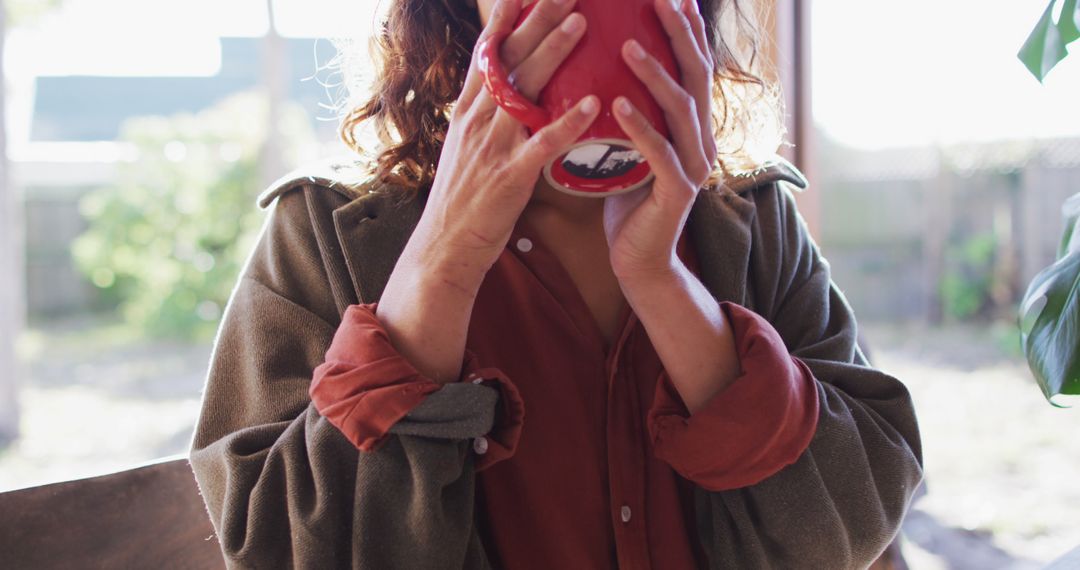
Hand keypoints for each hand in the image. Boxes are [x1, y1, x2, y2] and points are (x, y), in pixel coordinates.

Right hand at [414, 0, 599, 289]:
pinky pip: (542, 144)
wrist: (445, 247)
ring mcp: (492, 146)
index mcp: (469, 110)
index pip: (488, 51)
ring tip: (581, 23)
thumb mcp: (468, 146)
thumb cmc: (464, 198)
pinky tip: (591, 104)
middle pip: (510, 58)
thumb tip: (507, 88)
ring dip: (554, 54)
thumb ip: (488, 114)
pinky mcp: (509, 177)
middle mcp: (477, 119)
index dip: (507, 16)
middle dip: (539, 18)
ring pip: (525, 90)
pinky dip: (566, 122)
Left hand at [603, 0, 715, 283]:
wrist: (638, 259)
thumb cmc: (626, 200)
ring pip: (682, 109)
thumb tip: (596, 71)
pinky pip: (660, 152)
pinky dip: (640, 126)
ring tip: (630, 45)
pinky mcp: (677, 191)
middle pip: (696, 76)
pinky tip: (619, 104)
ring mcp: (694, 165)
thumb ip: (627, 111)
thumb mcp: (627, 147)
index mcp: (690, 126)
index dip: (686, 30)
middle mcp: (701, 139)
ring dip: (656, 74)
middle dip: (680, 35)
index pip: (692, 66)